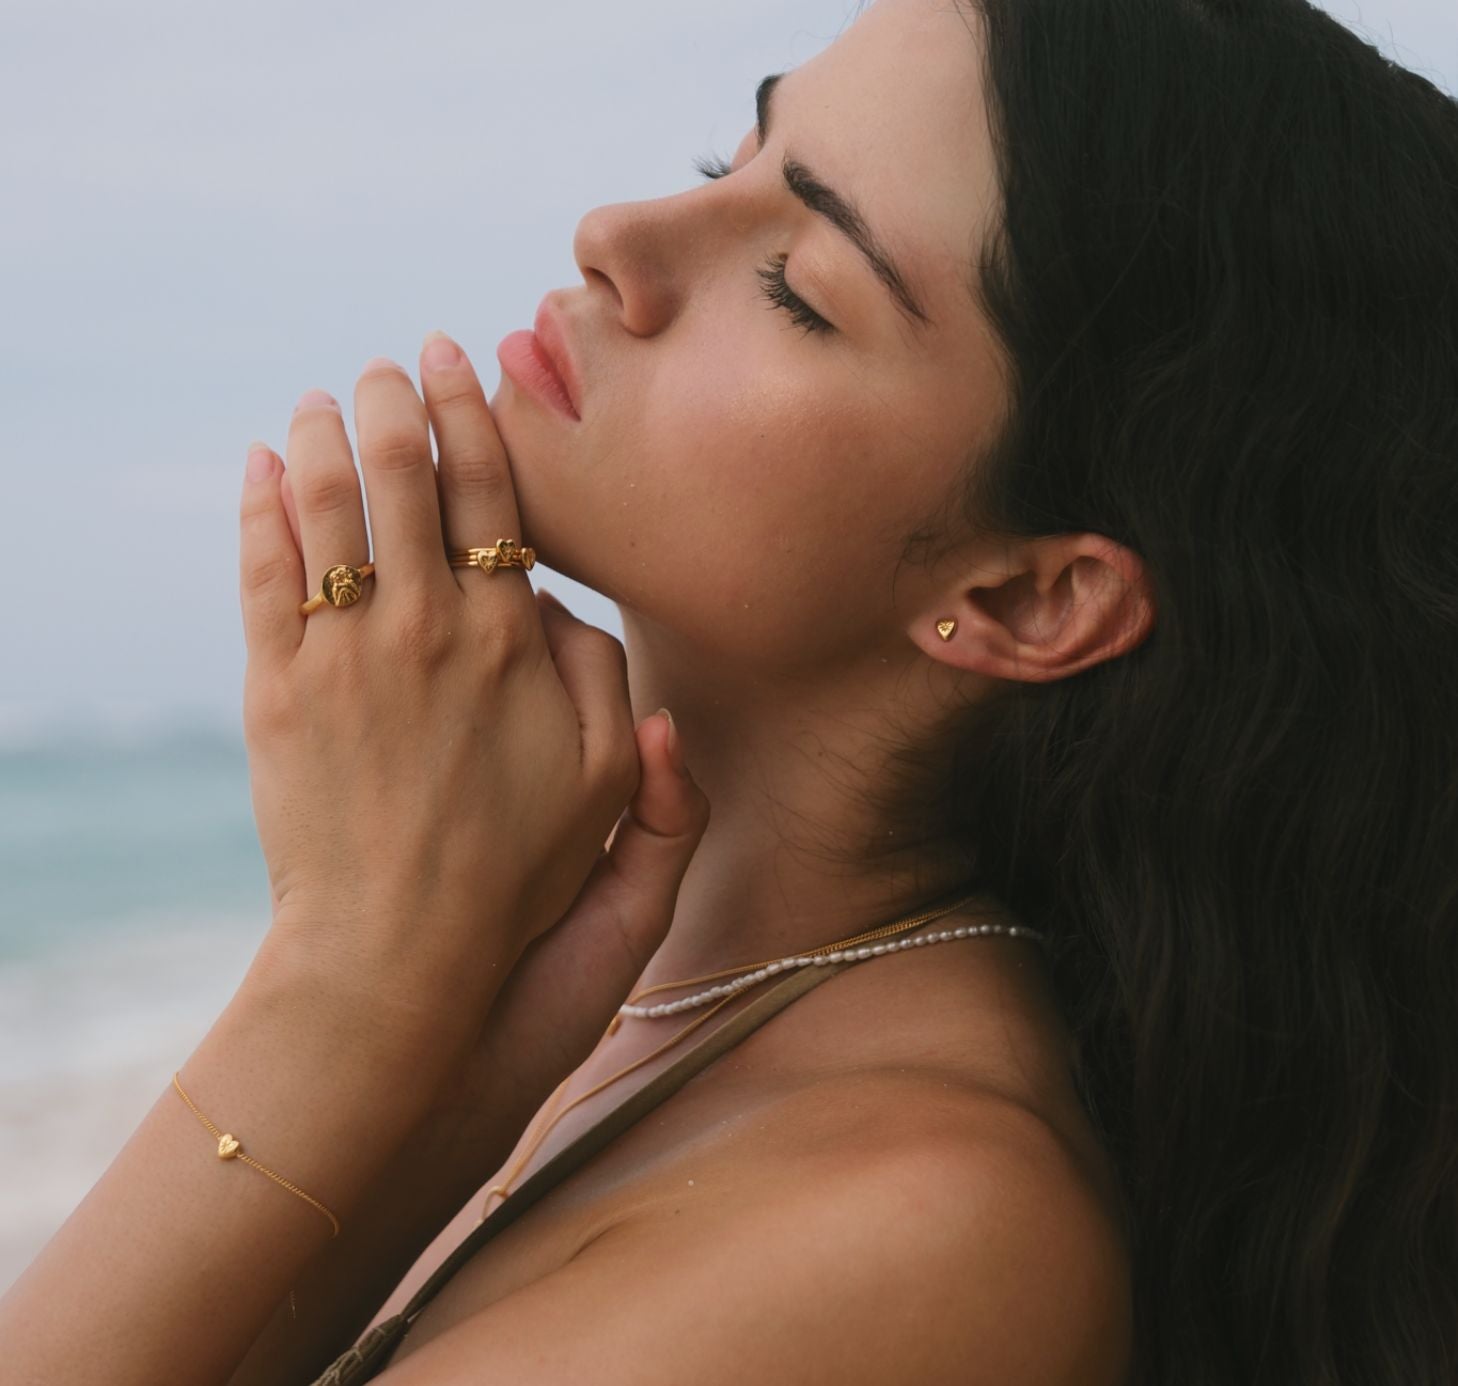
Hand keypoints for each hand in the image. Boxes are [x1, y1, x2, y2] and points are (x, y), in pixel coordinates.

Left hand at [237, 335, 703, 1044]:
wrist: (398, 949)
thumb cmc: (513, 872)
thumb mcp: (607, 787)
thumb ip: (606, 680)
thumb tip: (564, 603)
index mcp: (507, 642)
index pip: (487, 494)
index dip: (470, 415)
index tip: (453, 361)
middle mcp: (424, 629)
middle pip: (405, 477)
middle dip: (395, 401)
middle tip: (388, 362)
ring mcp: (344, 654)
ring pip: (329, 507)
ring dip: (326, 435)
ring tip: (322, 396)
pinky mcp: (277, 689)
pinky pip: (265, 573)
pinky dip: (262, 507)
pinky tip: (263, 466)